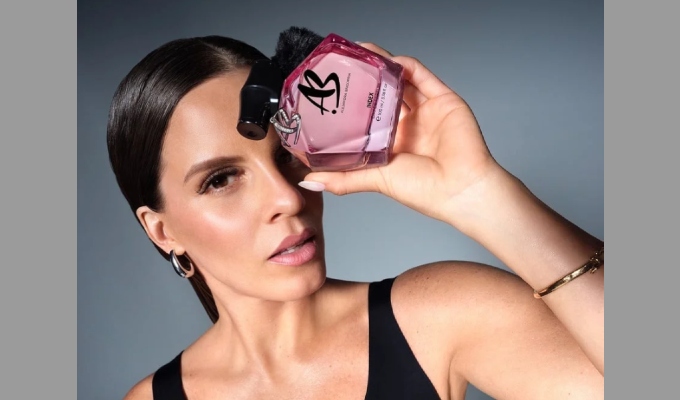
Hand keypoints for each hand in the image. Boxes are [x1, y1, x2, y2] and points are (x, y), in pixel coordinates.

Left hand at [301, 43, 505, 225]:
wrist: (460, 188)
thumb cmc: (423, 190)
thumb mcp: (375, 179)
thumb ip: (344, 178)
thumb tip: (309, 182)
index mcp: (392, 144)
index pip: (367, 117)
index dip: (350, 104)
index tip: (330, 93)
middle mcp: (408, 126)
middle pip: (383, 94)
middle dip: (364, 80)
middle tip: (343, 66)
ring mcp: (426, 111)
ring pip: (401, 81)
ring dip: (381, 66)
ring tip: (360, 53)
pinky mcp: (443, 100)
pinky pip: (422, 76)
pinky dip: (405, 65)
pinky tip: (388, 60)